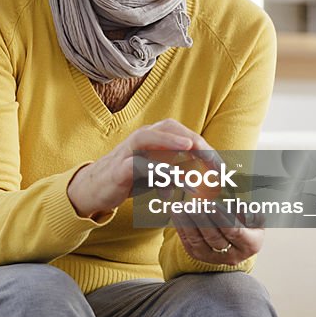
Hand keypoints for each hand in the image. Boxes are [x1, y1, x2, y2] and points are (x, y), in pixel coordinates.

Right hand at [67, 118, 210, 218]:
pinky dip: (155, 171)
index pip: (181, 132)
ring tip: (192, 147)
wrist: (93, 189)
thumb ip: (177, 172)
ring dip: (171, 140)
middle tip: (212, 156)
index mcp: (152, 137)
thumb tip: (203, 180)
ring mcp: (127, 151)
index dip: (203, 144)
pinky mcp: (118, 169)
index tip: (221, 164)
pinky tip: (170, 183)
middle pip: (169, 127)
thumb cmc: (128, 178)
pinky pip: (137, 165)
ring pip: (149, 138)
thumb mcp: (157, 174)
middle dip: (192, 138)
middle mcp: (140, 138)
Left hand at [173, 207, 264, 265]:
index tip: (212, 205)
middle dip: (202, 220)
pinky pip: (188, 243)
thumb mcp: (254, 213)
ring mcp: (215, 258)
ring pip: (198, 242)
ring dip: (188, 223)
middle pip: (214, 238)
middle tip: (194, 205)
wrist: (239, 237)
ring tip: (183, 207)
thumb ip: (248, 208)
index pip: (235, 232)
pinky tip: (177, 213)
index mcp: (251, 244)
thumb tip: (237, 201)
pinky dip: (181, 227)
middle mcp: (233, 255)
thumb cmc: (248, 221)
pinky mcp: (201, 256)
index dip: (222, 218)